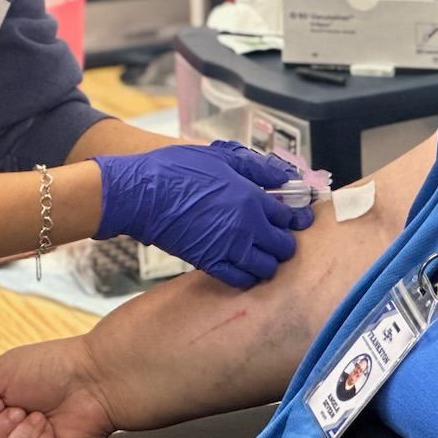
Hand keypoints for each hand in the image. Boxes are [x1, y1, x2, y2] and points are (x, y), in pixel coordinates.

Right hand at [94, 140, 311, 288]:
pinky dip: (245, 276)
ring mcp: (228, 248)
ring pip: (266, 268)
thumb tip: (282, 175)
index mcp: (251, 198)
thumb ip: (256, 168)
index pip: (289, 216)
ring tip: (258, 251)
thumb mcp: (220, 157)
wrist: (142, 194)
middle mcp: (246, 227)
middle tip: (274, 235)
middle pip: (283, 247)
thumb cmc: (177, 170)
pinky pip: (240, 280)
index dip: (295, 218)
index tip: (294, 218)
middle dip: (283, 242)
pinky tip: (240, 265)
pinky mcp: (208, 263)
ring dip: (266, 261)